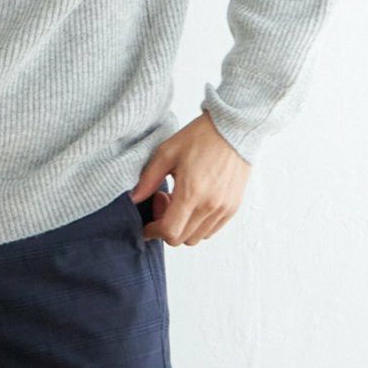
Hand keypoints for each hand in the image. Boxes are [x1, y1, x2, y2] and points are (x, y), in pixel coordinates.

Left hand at [129, 111, 249, 245]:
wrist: (233, 128)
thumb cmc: (200, 137)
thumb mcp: (166, 153)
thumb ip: (148, 180)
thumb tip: (134, 199)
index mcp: (192, 193)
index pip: (169, 231)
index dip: (153, 231)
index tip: (148, 223)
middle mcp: (210, 206)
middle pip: (181, 239)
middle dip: (166, 227)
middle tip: (164, 202)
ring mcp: (224, 208)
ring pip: (196, 237)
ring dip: (183, 226)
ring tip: (180, 201)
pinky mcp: (233, 207)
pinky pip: (211, 230)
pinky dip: (198, 224)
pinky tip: (194, 202)